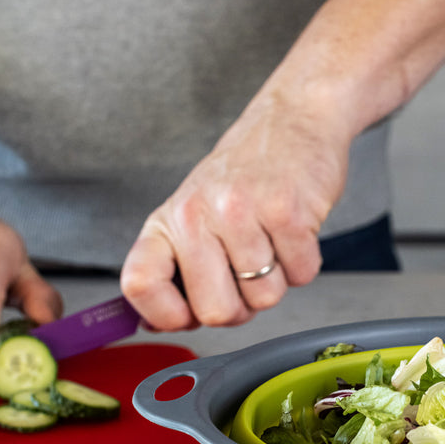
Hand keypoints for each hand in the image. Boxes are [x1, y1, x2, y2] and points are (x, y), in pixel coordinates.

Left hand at [120, 90, 349, 330]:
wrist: (293, 119)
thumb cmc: (245, 175)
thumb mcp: (194, 214)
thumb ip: (177, 269)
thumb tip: (159, 324)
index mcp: (168, 221)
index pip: (140, 286)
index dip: (166, 316)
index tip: (187, 315)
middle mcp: (197, 215)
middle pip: (215, 312)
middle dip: (241, 307)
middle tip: (248, 274)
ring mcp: (242, 213)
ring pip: (265, 298)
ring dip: (278, 279)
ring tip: (273, 240)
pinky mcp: (288, 212)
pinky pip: (302, 276)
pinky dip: (304, 263)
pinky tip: (295, 231)